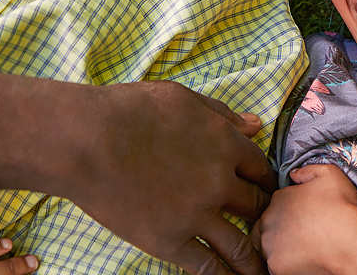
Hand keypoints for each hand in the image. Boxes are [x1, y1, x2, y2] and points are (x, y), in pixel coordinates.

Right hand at [0, 75, 276, 274]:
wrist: (88, 140)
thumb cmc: (133, 109)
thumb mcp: (184, 99)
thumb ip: (222, 114)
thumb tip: (255, 123)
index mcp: (226, 144)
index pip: (262, 168)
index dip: (266, 179)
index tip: (266, 188)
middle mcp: (220, 181)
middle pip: (256, 204)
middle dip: (264, 214)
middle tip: (268, 225)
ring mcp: (197, 214)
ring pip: (240, 244)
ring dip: (256, 258)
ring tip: (266, 269)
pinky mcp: (169, 241)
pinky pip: (207, 266)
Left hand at [252, 164, 356, 274]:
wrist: (351, 242)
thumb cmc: (341, 207)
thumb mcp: (329, 174)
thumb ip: (307, 171)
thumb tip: (294, 175)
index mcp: (279, 198)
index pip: (274, 206)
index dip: (288, 212)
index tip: (302, 218)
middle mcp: (269, 221)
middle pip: (266, 227)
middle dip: (278, 230)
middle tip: (299, 235)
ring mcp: (270, 246)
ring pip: (268, 248)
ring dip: (279, 248)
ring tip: (302, 249)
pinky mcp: (275, 268)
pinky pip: (274, 267)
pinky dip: (285, 266)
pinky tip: (302, 261)